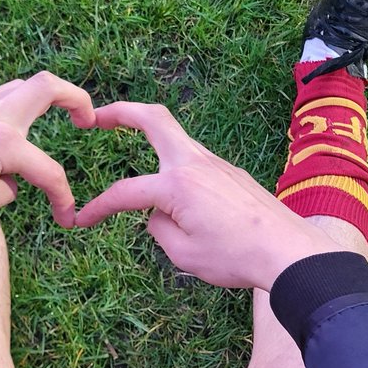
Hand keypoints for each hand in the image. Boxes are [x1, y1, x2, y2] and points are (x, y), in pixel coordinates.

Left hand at [0, 71, 94, 226]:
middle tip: (89, 118)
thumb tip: (8, 182)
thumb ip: (5, 194)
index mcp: (5, 143)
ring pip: (20, 88)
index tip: (66, 218)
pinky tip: (9, 134)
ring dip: (45, 99)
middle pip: (46, 87)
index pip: (48, 171)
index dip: (64, 197)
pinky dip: (15, 111)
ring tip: (58, 118)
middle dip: (77, 98)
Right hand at [75, 102, 339, 289]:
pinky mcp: (232, 174)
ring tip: (129, 138)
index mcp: (175, 185)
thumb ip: (159, 228)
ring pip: (176, 137)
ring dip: (150, 134)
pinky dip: (175, 163)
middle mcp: (194, 164)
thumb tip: (157, 214)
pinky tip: (174, 185)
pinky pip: (195, 160)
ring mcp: (216, 164)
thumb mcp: (184, 254)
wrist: (288, 251)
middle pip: (154, 120)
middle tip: (97, 115)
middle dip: (121, 111)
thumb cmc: (236, 256)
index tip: (80, 221)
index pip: (124, 193)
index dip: (97, 208)